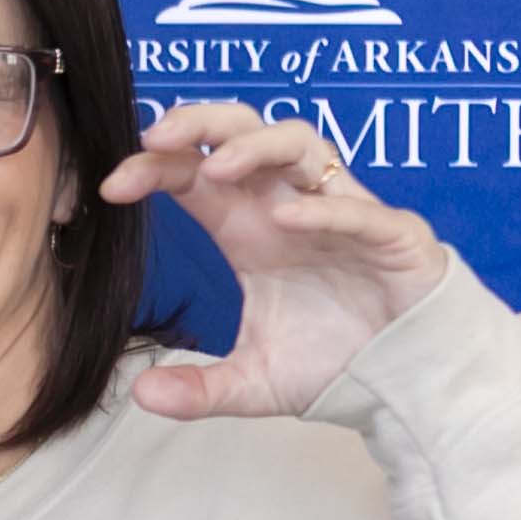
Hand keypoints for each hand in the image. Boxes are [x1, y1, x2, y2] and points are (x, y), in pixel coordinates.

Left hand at [97, 101, 449, 419]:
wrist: (408, 383)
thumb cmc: (336, 361)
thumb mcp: (254, 385)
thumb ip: (199, 390)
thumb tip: (141, 396)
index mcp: (249, 228)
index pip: (195, 175)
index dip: (154, 168)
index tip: (112, 187)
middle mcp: (289, 208)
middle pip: (243, 133)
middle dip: (200, 123)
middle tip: (153, 137)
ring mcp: (342, 213)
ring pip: (301, 144)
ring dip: (257, 147)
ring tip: (217, 169)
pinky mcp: (392, 236)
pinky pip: (357, 208)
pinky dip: (323, 208)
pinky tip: (289, 219)